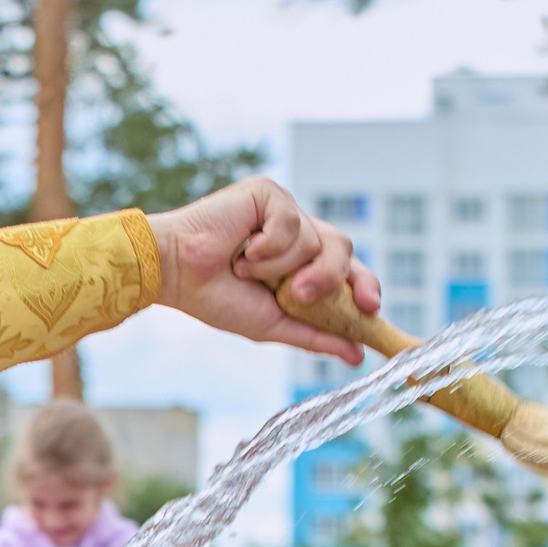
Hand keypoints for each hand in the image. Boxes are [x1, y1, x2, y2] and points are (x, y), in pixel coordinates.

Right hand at [149, 177, 377, 363]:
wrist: (178, 274)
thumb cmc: (217, 298)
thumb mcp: (273, 324)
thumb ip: (315, 335)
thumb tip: (357, 353)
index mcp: (303, 263)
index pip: (348, 270)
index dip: (364, 286)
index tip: (370, 308)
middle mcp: (299, 234)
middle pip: (342, 249)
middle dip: (329, 277)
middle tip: (302, 294)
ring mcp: (284, 211)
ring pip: (315, 239)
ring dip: (282, 267)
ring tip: (247, 271)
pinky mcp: (269, 193)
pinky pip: (292, 221)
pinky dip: (268, 245)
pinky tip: (242, 250)